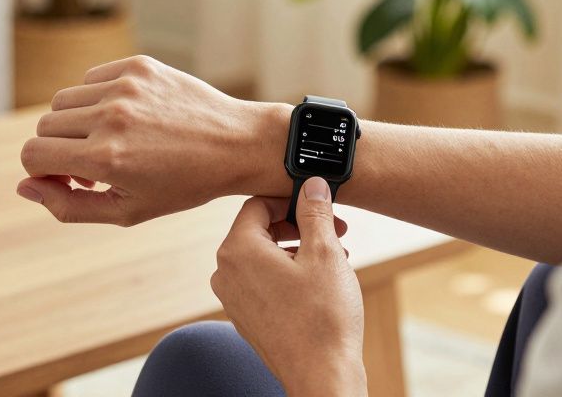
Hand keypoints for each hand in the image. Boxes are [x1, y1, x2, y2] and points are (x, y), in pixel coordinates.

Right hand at [16, 55, 288, 225]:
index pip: (32, 154)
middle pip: (44, 126)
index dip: (42, 170)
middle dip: (59, 148)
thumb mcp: (126, 211)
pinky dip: (98, 98)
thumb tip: (23, 185)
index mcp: (105, 159)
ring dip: (77, 122)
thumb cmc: (182, 185)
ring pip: (64, 100)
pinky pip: (91, 78)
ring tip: (109, 140)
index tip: (68, 179)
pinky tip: (128, 117)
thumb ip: (67, 205)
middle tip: (93, 165)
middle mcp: (111, 117)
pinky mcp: (138, 65)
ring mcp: (125, 87)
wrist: (237, 145)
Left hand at [210, 178, 366, 396]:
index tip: (319, 206)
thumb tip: (311, 185)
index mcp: (237, 250)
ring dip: (299, 251)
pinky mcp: (246, 318)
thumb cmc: (323, 318)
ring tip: (335, 260)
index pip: (257, 204)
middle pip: (260, 231)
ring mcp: (233, 299)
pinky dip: (290, 275)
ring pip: (265, 258)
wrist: (321, 376)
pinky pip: (264, 282)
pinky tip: (320, 284)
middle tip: (335, 232)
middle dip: (300, 227)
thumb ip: (314, 211)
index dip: (291, 200)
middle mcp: (226, 273)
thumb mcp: (324, 252)